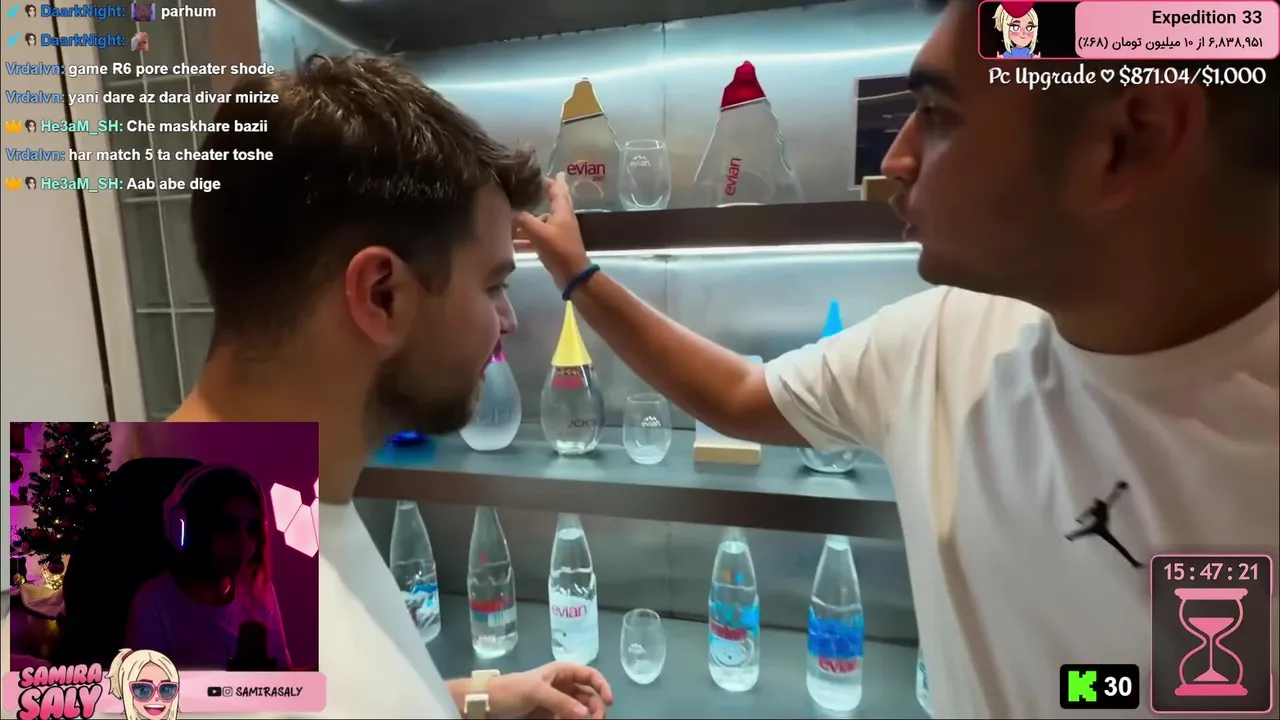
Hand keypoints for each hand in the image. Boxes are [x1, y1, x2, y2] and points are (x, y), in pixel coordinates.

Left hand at [488, 661, 612, 718]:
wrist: (488, 704)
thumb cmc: (512, 690)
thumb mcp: (536, 692)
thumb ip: (561, 701)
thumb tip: (585, 714)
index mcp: (562, 672)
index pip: (590, 675)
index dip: (602, 686)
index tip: (609, 701)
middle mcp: (564, 685)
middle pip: (589, 696)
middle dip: (596, 708)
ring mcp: (558, 701)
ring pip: (581, 710)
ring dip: (585, 718)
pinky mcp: (551, 716)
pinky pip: (568, 719)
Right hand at [514, 173, 590, 289]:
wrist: (572, 275)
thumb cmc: (558, 250)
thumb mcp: (539, 233)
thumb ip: (524, 220)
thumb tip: (513, 212)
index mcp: (562, 212)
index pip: (558, 190)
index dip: (551, 181)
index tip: (541, 174)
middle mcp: (562, 219)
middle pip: (554, 202)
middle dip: (546, 193)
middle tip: (538, 184)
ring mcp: (559, 233)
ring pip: (542, 221)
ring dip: (530, 219)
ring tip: (513, 216)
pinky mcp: (555, 246)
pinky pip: (538, 237)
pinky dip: (527, 238)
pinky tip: (513, 242)